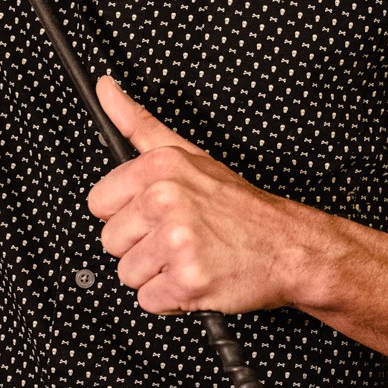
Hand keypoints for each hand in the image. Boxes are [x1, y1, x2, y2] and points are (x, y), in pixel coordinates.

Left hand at [86, 76, 325, 314]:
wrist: (288, 246)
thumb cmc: (238, 206)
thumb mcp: (189, 155)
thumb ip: (139, 124)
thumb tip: (106, 87)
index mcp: (160, 168)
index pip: (98, 203)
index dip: (125, 215)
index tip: (154, 216)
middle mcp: (167, 201)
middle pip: (110, 242)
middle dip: (141, 247)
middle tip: (178, 238)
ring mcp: (177, 242)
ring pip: (127, 274)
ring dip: (156, 274)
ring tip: (190, 257)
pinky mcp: (188, 281)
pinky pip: (149, 301)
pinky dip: (172, 298)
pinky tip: (197, 277)